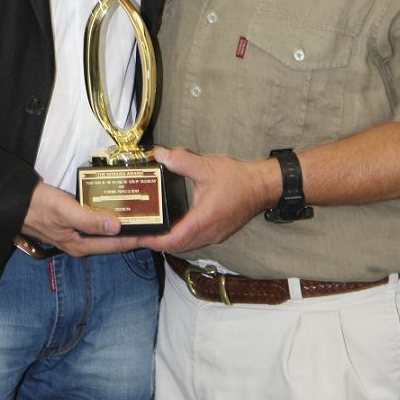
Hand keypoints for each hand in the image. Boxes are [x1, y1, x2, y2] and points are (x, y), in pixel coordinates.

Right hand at [21, 181, 143, 256]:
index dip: (136, 239)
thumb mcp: (65, 211)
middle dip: (132, 232)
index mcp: (81, 245)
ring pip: (105, 232)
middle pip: (113, 240)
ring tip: (139, 214)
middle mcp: (81, 243)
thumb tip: (116, 227)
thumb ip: (89, 220)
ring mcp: (76, 234)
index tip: (155, 233)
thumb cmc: (39, 206)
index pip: (116, 244)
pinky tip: (116, 208)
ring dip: (121, 224)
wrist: (14, 202)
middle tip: (151, 221)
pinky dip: (108, 217)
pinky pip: (96, 223)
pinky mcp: (72, 223)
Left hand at [141, 146, 277, 252]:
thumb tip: (159, 154)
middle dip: (156, 242)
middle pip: (177, 246)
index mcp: (204, 219)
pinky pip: (194, 241)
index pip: (175, 238)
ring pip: (186, 245)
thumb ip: (181, 160)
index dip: (154, 240)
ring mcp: (214, 235)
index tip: (138, 237)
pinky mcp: (218, 233)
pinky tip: (171, 227)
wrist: (262, 187)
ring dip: (168, 242)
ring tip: (150, 231)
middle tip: (137, 234)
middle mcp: (209, 232)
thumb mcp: (207, 166)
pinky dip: (180, 238)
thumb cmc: (237, 178)